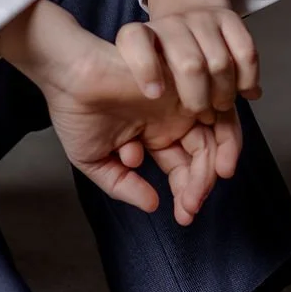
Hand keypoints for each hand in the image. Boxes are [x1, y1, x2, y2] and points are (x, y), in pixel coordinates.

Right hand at [0, 0, 225, 222]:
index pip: (181, 169)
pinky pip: (217, 115)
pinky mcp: (186, 88)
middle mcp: (171, 122)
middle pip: (201, 158)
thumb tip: (152, 205)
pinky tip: (197, 163)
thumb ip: (121, 185)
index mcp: (153, 137)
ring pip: (211, 142)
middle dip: (198, 188)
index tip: (182, 216)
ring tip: (192, 195)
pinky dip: (220, 142)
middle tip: (189, 209)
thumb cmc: (76, 112)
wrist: (71, 75)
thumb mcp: (94, 160)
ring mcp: (180, 105)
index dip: (186, 194)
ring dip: (208, 172)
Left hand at [140, 0, 260, 115]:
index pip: (134, 40)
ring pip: (220, 63)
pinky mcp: (229, 18)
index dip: (145, 67)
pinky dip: (248, 79)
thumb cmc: (162, 62)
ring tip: (220, 106)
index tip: (154, 94)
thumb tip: (136, 158)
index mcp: (138, 37)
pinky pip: (246, 53)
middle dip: (199, 100)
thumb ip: (139, 117)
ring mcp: (201, 19)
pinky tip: (243, 91)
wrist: (189, 17)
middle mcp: (170, 24)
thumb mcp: (142, 82)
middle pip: (189, 64)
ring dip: (225, 94)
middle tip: (201, 115)